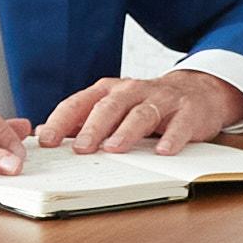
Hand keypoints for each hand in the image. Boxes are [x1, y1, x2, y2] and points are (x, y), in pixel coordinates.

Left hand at [39, 65, 242, 155]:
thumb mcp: (114, 108)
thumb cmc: (148, 104)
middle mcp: (133, 91)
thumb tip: (43, 134)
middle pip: (109, 106)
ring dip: (127, 131)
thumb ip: (82, 120)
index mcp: (110, 91)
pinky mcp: (188, 111)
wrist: (198, 92)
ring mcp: (162, 99)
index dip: (61, 121)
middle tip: (80, 148)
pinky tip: (163, 151)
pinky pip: (180, 124)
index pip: (80, 103)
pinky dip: (172, 137)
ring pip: (141, 113)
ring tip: (115, 149)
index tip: (46, 140)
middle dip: (93, 127)